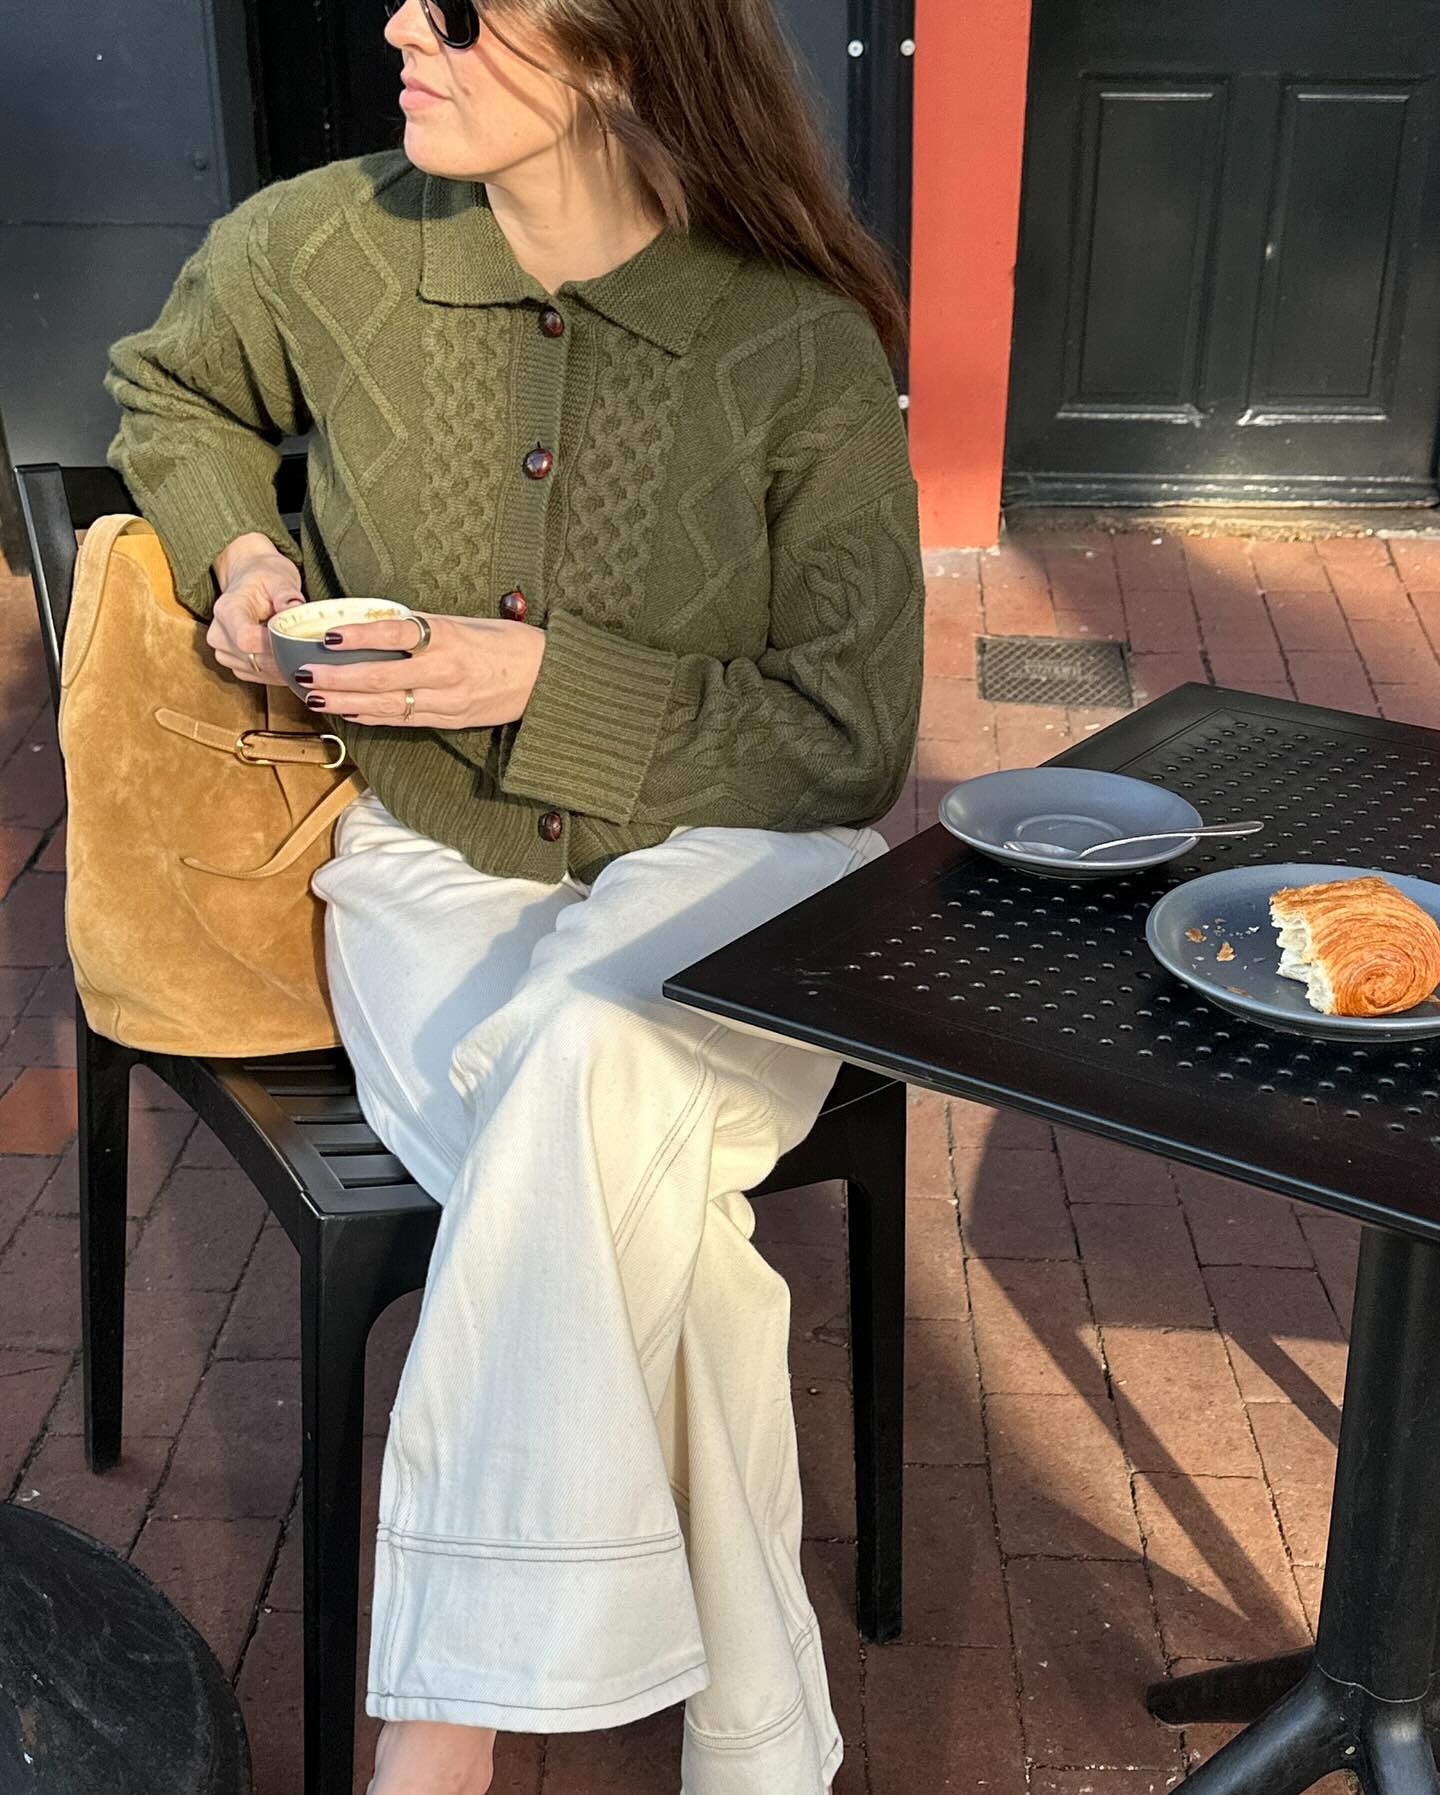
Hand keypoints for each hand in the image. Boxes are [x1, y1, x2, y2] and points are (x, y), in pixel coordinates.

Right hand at [208, 535, 305, 684]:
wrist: (250, 581)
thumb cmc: (265, 577)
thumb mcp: (278, 577)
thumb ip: (287, 594)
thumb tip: (296, 609)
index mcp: (226, 610)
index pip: (246, 639)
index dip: (273, 645)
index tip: (295, 639)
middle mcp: (219, 635)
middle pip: (253, 660)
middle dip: (285, 658)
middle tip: (311, 651)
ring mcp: (224, 653)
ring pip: (259, 672)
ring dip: (284, 668)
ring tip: (302, 653)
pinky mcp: (236, 666)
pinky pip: (260, 678)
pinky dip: (279, 673)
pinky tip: (293, 661)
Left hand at [296, 613, 546, 728]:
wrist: (545, 679)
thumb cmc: (508, 644)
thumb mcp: (466, 624)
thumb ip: (424, 629)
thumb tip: (380, 626)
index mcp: (449, 639)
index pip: (395, 635)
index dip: (358, 637)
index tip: (327, 636)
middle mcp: (446, 672)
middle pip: (381, 678)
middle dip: (337, 679)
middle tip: (304, 675)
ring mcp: (447, 701)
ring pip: (386, 705)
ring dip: (346, 702)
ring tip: (314, 697)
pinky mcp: (449, 720)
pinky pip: (403, 720)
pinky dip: (371, 716)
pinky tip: (347, 713)